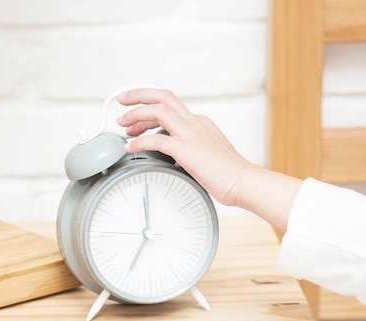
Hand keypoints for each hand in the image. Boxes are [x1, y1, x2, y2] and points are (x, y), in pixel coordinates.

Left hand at [117, 88, 250, 207]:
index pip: (169, 105)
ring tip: (123, 123)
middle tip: (122, 100)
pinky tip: (130, 147)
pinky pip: (157, 140)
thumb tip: (171, 152)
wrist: (243, 181)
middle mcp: (194, 123)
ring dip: (136, 114)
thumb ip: (188, 146)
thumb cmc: (227, 173)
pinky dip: (140, 142)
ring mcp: (191, 134)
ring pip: (158, 110)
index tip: (136, 115)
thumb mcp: (205, 151)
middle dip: (139, 94)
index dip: (149, 107)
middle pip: (163, 96)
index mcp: (198, 122)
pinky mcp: (187, 149)